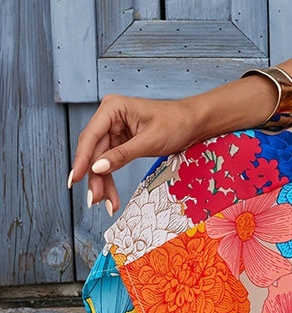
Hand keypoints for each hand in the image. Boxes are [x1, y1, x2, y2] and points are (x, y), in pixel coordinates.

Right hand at [68, 94, 201, 212]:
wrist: (194, 123)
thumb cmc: (176, 123)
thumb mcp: (150, 141)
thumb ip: (123, 154)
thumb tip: (97, 168)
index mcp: (112, 108)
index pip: (91, 136)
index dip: (82, 160)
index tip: (75, 179)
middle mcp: (109, 117)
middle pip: (94, 151)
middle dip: (95, 177)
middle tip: (94, 200)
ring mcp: (114, 130)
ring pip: (101, 160)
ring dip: (102, 183)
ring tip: (106, 204)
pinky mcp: (121, 142)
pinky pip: (111, 162)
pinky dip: (111, 179)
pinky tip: (111, 197)